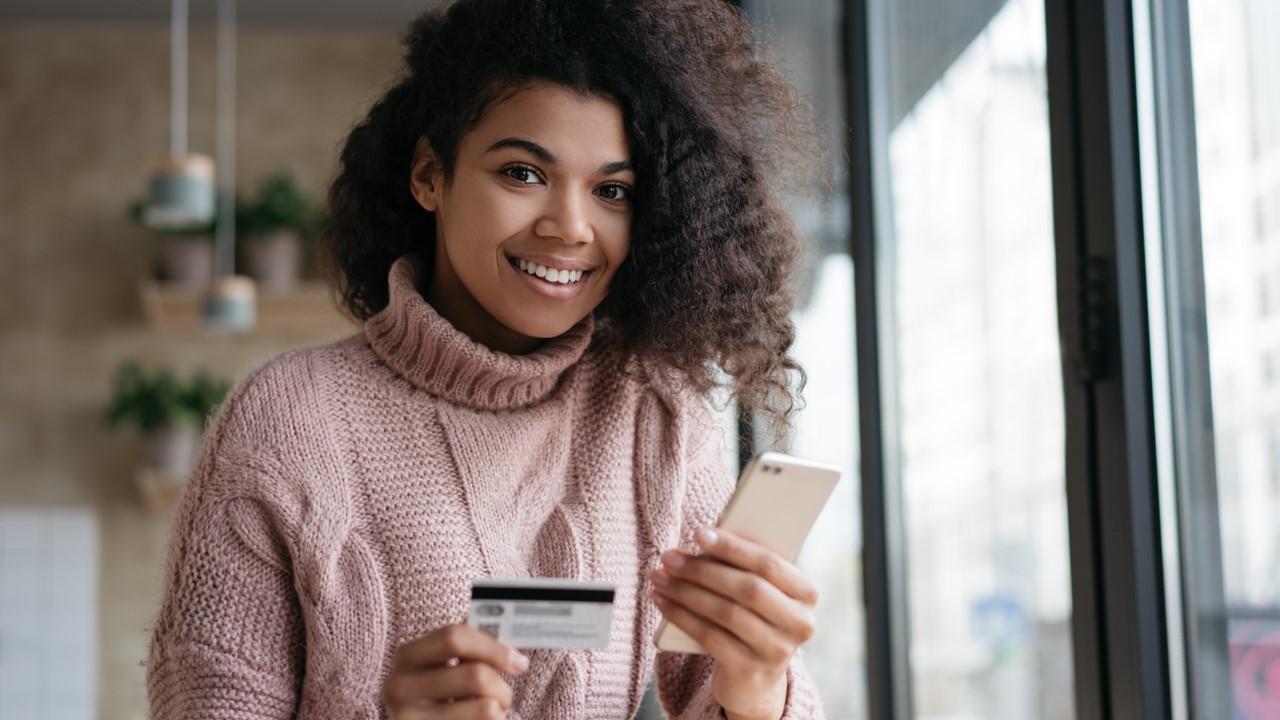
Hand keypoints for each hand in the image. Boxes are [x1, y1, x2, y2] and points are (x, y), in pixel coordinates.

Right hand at [381, 623, 528, 719]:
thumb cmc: (439, 699)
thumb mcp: (443, 669)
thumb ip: (467, 649)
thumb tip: (505, 626)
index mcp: (407, 656)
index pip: (454, 637)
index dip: (493, 647)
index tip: (518, 662)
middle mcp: (399, 686)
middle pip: (475, 675)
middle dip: (501, 687)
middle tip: (505, 698)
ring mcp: (407, 717)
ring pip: (486, 707)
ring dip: (498, 711)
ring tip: (488, 715)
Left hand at [649, 527, 817, 719]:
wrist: (754, 681)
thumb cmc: (752, 620)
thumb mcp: (759, 594)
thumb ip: (742, 567)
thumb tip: (703, 540)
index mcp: (806, 594)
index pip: (769, 564)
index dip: (733, 547)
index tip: (699, 533)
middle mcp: (799, 624)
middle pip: (747, 588)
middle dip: (703, 570)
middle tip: (669, 557)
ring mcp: (777, 651)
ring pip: (726, 612)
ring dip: (686, 591)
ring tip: (660, 578)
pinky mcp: (750, 671)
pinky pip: (710, 637)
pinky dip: (682, 616)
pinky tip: (663, 602)